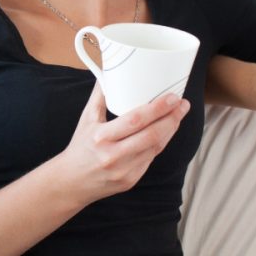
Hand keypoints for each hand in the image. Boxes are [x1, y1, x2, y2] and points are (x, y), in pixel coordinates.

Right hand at [61, 84, 189, 203]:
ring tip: (178, 115)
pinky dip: (160, 143)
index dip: (157, 108)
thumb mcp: (86, 119)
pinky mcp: (131, 181)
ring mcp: (125, 171)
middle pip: (152, 135)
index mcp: (101, 137)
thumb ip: (99, 96)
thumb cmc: (80, 147)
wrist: (72, 182)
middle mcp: (114, 155)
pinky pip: (151, 159)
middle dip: (171, 118)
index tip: (172, 98)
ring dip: (170, 130)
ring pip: (155, 147)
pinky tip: (165, 132)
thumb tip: (109, 74)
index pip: (135, 120)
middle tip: (182, 104)